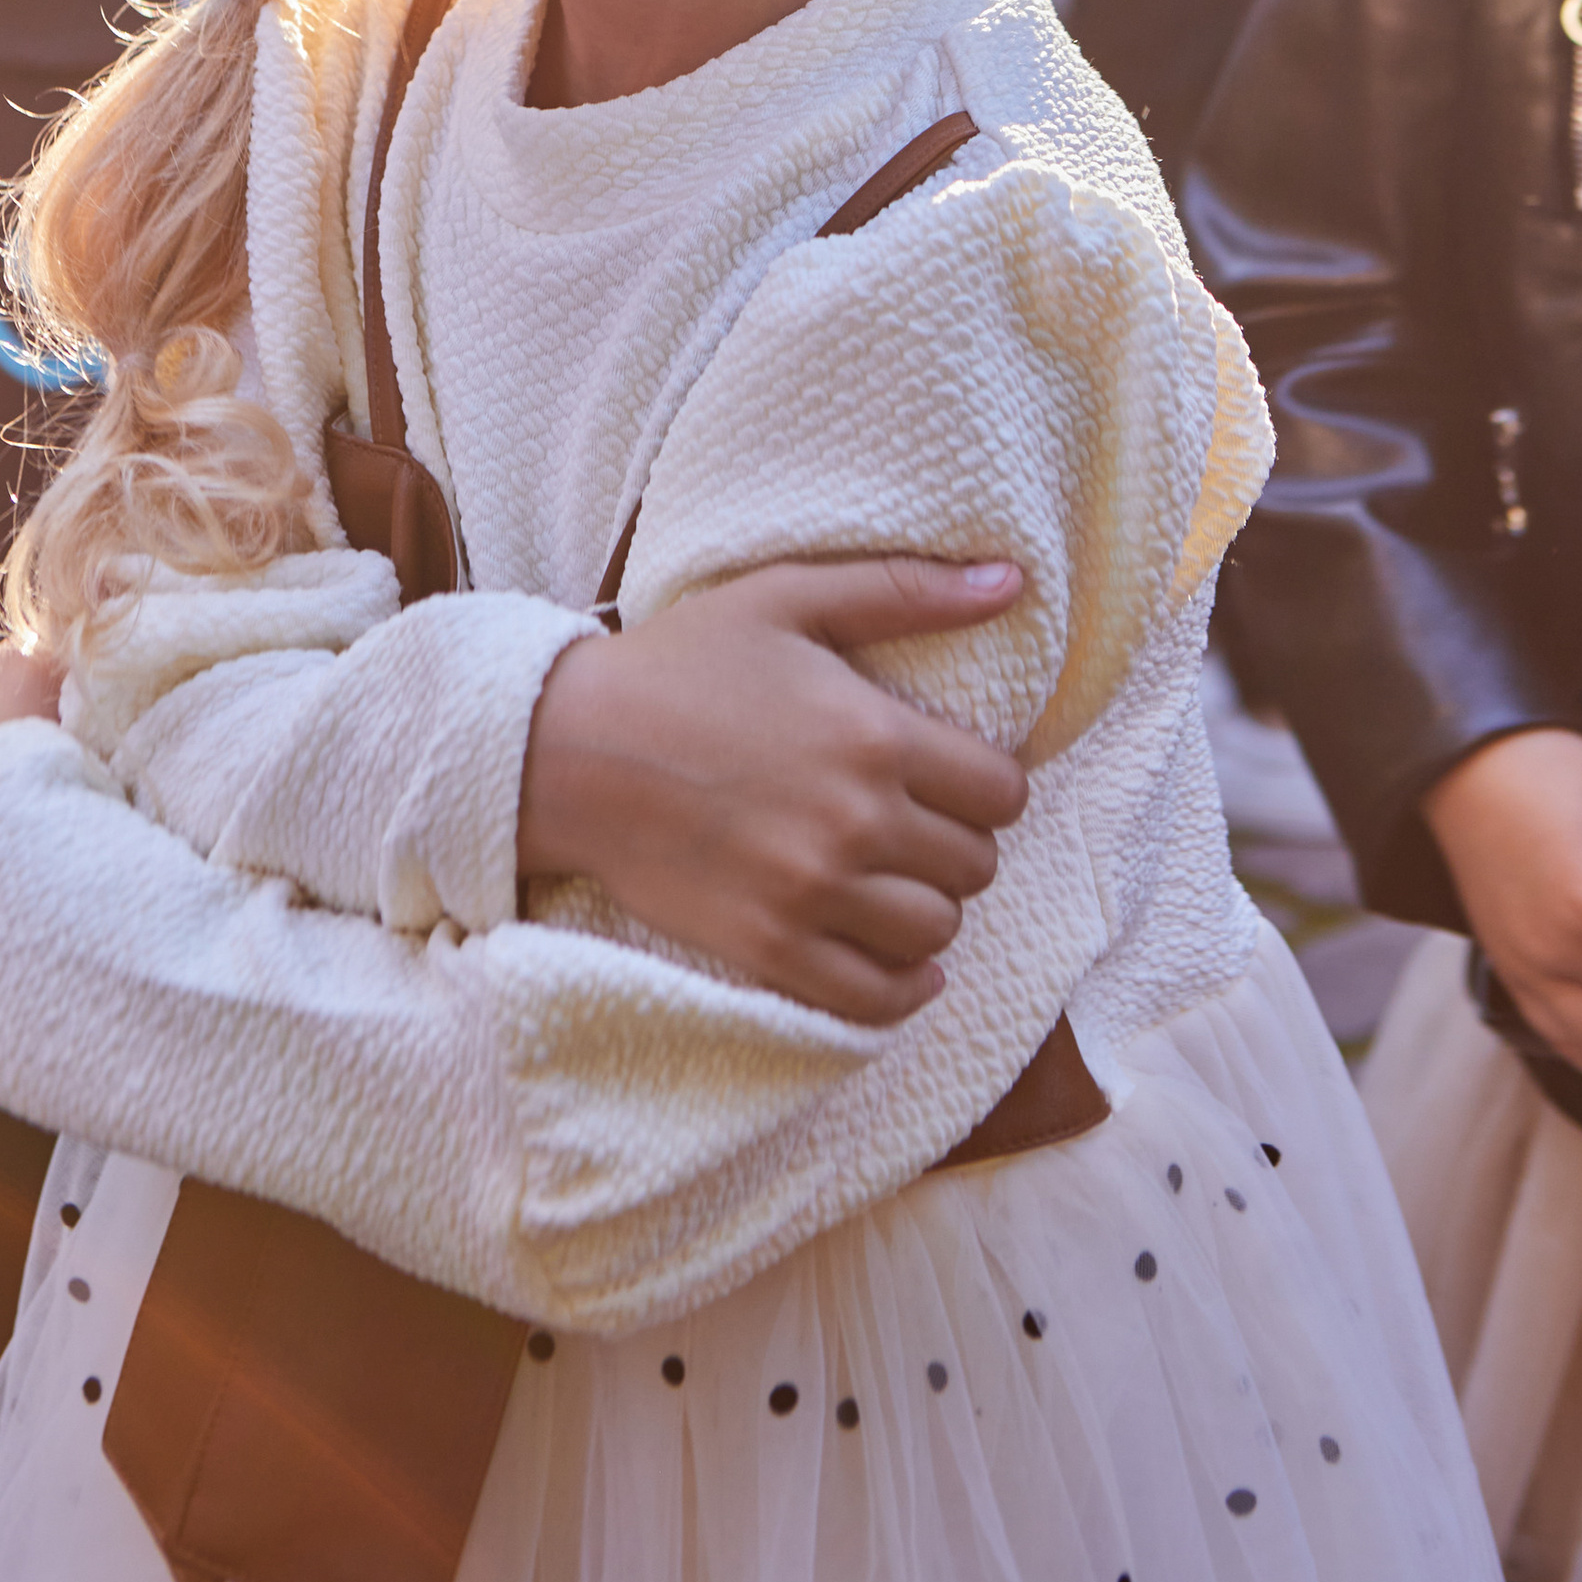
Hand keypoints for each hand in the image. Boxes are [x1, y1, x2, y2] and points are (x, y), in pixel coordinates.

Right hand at [516, 556, 1029, 1029]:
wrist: (570, 748)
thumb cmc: (681, 663)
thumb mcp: (788, 598)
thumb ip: (905, 589)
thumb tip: (1011, 581)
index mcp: (874, 736)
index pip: (1002, 793)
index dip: (990, 785)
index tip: (955, 776)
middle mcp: (855, 823)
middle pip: (975, 866)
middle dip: (959, 843)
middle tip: (918, 823)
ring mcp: (811, 895)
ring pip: (935, 933)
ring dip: (929, 908)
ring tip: (895, 878)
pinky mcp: (768, 949)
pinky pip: (875, 999)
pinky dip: (902, 988)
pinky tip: (899, 960)